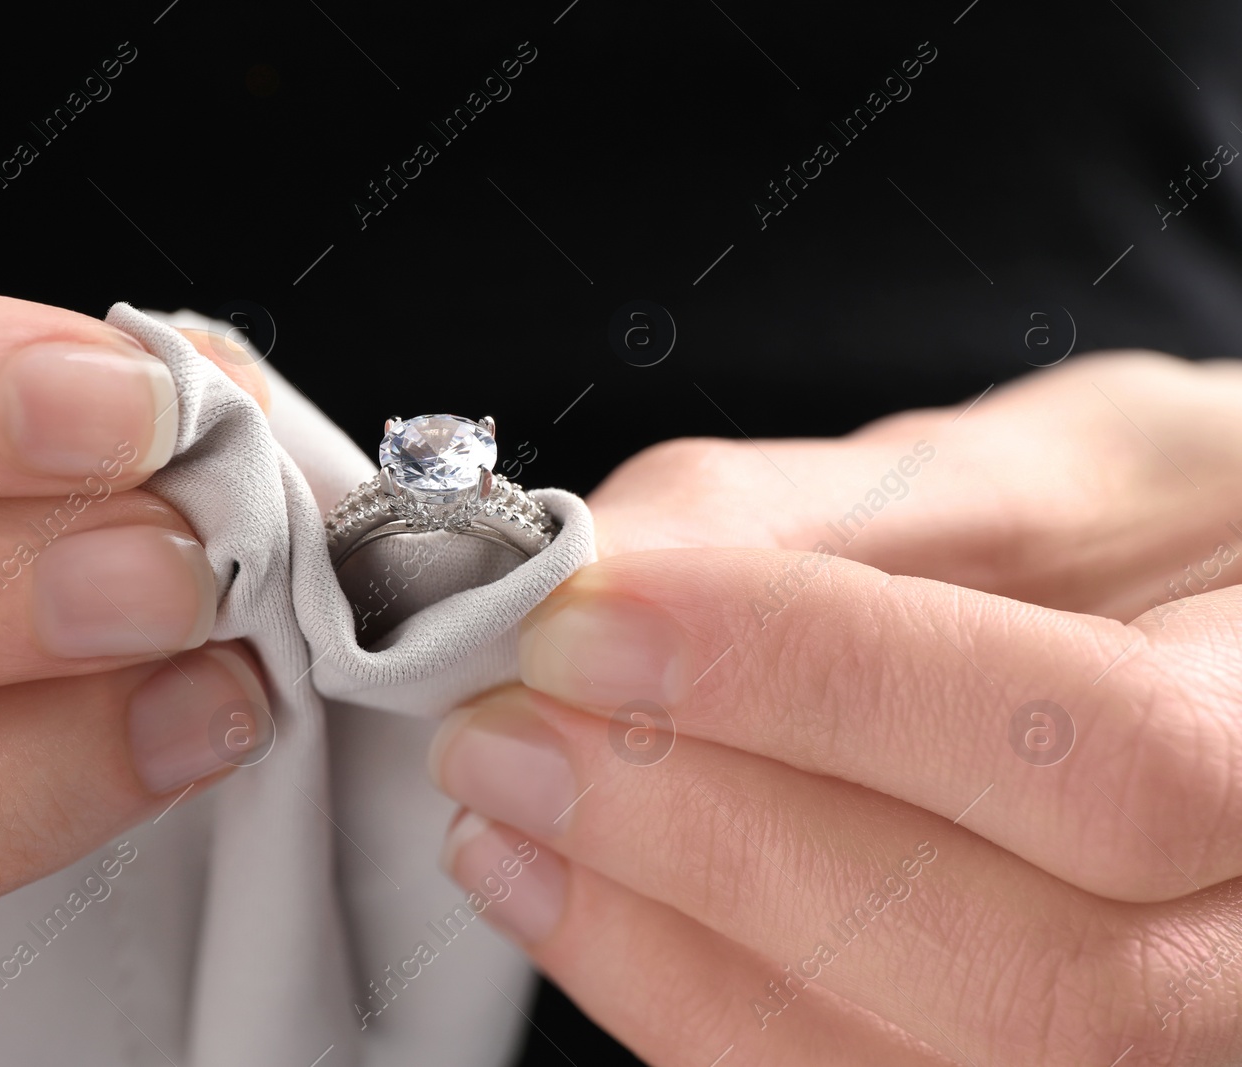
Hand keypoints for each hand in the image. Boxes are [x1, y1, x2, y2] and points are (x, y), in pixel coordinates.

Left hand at [429, 352, 1241, 1065]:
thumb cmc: (1205, 538)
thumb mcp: (1079, 466)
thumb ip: (839, 512)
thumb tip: (601, 563)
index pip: (1101, 752)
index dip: (816, 685)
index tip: (587, 616)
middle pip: (1014, 970)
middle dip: (701, 839)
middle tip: (503, 728)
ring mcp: (1179, 1047)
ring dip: (661, 944)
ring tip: (505, 815)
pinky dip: (686, 1004)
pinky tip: (576, 902)